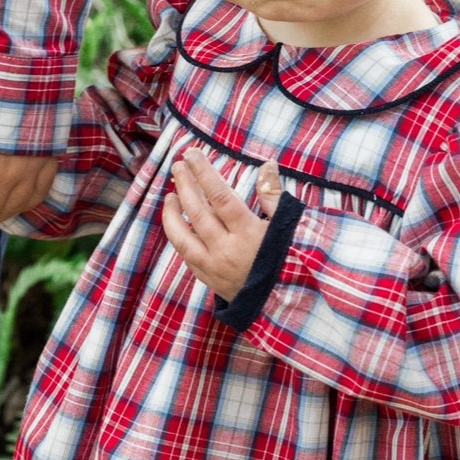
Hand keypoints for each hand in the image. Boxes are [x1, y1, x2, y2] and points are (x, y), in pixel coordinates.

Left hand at [163, 150, 280, 298]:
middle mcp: (226, 249)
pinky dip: (179, 238)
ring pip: (183, 237)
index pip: (220, 196)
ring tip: (169, 196)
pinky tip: (177, 226)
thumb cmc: (290, 262)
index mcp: (248, 233)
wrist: (287, 304)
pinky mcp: (209, 280)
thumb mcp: (286, 227)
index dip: (203, 173)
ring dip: (172, 214)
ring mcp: (214, 267)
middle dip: (185, 186)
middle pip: (198, 212)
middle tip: (178, 166)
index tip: (191, 154)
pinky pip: (187, 256)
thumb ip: (272, 195)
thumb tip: (266, 165)